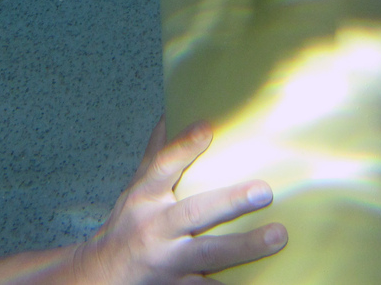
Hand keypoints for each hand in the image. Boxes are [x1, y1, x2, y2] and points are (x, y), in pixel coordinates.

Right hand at [73, 120, 286, 284]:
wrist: (102, 276)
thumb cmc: (126, 225)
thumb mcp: (135, 188)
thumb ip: (157, 155)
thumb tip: (171, 113)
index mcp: (145, 197)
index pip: (163, 166)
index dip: (183, 147)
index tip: (208, 128)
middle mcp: (156, 227)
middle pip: (194, 212)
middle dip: (229, 202)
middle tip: (263, 191)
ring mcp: (168, 260)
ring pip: (208, 253)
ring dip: (245, 246)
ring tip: (278, 235)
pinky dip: (230, 284)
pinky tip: (261, 280)